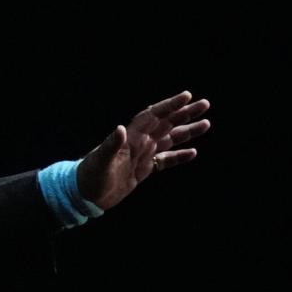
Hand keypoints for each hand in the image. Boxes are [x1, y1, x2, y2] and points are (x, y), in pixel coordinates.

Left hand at [77, 90, 210, 210]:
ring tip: (206, 123)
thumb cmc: (89, 176)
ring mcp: (142, 155)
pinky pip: (165, 161)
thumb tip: (120, 129)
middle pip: (166, 123)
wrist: (84, 195)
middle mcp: (138, 143)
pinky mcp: (143, 170)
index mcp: (131, 137)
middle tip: (205, 104)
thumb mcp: (99, 161)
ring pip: (170, 139)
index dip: (169, 105)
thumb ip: (111, 145)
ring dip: (187, 131)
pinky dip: (179, 156)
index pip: (153, 115)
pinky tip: (193, 152)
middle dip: (184, 113)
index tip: (187, 96)